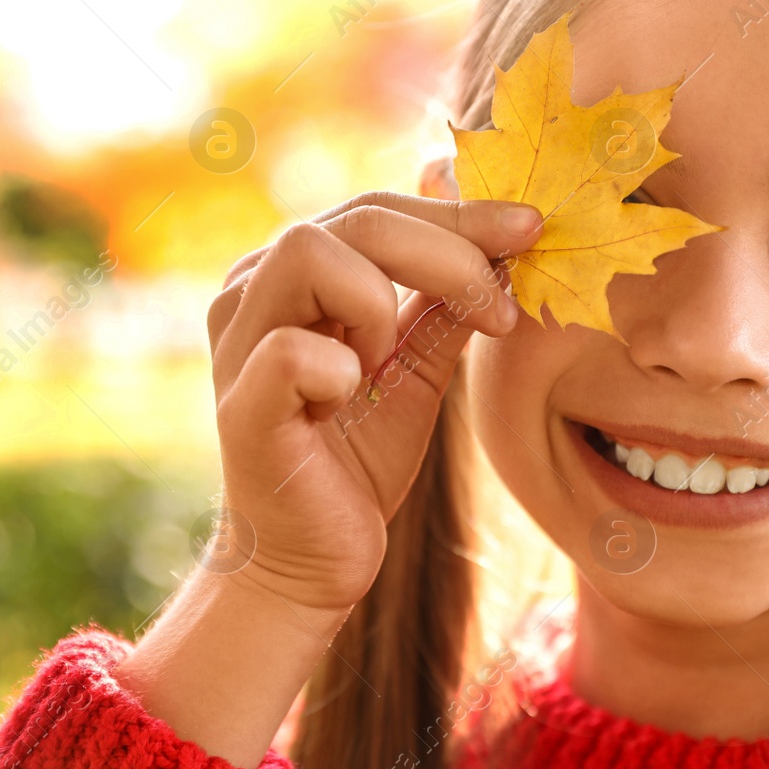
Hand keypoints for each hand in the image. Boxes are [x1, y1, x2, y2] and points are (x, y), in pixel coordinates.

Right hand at [206, 190, 542, 611]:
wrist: (316, 559)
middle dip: (448, 252)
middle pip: (356, 218)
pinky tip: (346, 400)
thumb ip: (445, 304)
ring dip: (376, 304)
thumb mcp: (418, 366)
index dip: (460, 213)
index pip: (378, 210)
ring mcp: (237, 344)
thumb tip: (508, 241)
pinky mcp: (239, 406)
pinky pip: (290, 351)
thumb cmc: (357, 457)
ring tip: (384, 364)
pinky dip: (339, 370)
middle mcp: (252, 292)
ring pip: (309, 253)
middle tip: (499, 307)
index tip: (531, 229)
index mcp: (294, 275)